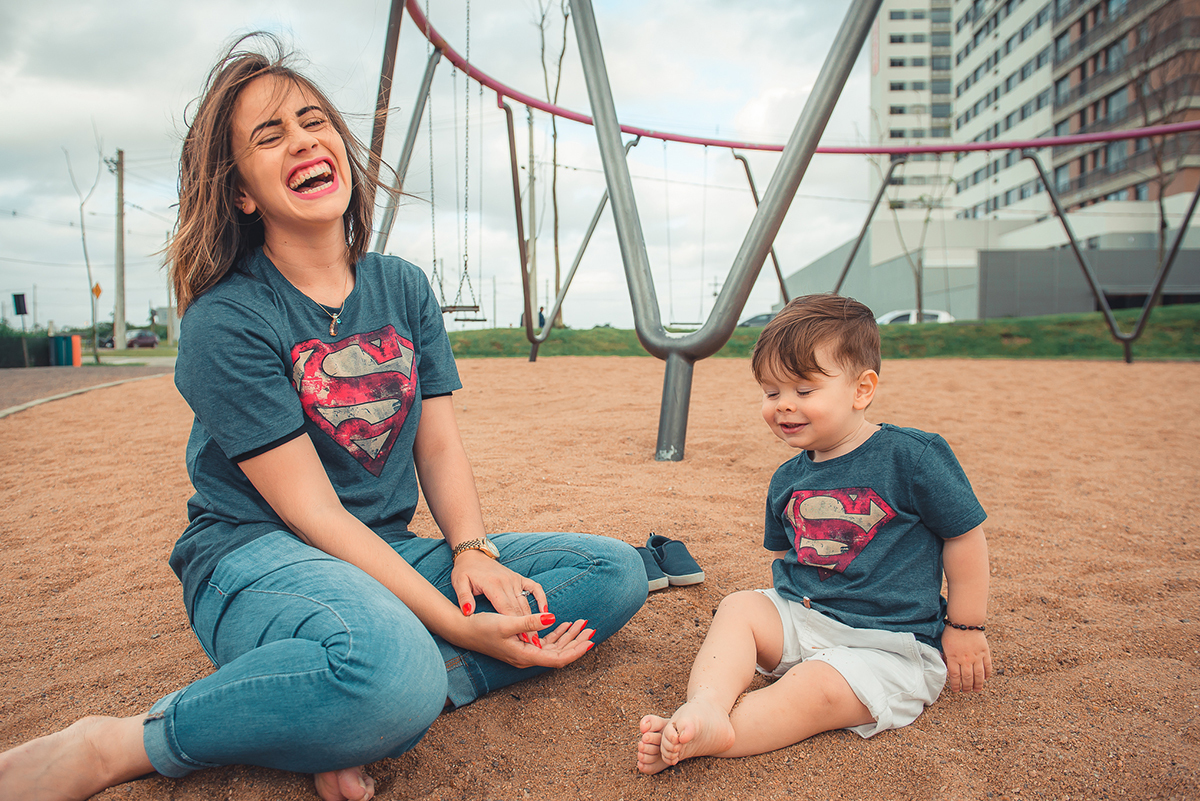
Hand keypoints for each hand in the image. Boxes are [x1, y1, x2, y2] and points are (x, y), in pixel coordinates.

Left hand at [451, 551, 549, 644]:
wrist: (473, 555)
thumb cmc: (465, 571)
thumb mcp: (459, 583)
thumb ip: (464, 598)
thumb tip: (468, 612)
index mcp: (493, 585)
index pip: (506, 609)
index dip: (515, 625)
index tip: (522, 641)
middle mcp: (507, 582)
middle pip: (519, 609)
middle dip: (527, 628)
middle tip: (535, 646)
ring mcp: (515, 579)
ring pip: (526, 602)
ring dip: (534, 619)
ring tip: (539, 637)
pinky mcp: (519, 578)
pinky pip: (535, 588)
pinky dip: (542, 599)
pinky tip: (546, 612)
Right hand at [459, 611, 595, 668]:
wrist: (462, 630)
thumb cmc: (482, 627)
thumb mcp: (506, 622)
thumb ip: (530, 622)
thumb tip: (553, 618)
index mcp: (525, 656)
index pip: (558, 659)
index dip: (575, 651)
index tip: (590, 642)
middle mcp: (527, 658)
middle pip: (559, 654)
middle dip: (577, 642)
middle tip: (592, 629)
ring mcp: (525, 653)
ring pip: (554, 648)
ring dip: (568, 637)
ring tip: (583, 624)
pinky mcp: (521, 645)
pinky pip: (545, 643)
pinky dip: (557, 634)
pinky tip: (565, 625)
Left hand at [942, 627, 990, 691]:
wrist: (965, 621)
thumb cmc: (952, 632)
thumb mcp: (945, 646)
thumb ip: (947, 658)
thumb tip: (947, 668)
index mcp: (954, 658)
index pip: (955, 676)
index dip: (955, 685)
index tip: (956, 690)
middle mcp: (965, 659)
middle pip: (967, 678)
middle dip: (967, 687)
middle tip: (967, 691)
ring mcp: (976, 657)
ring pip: (978, 675)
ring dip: (978, 684)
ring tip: (977, 690)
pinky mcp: (985, 653)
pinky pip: (987, 666)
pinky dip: (987, 674)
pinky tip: (985, 679)